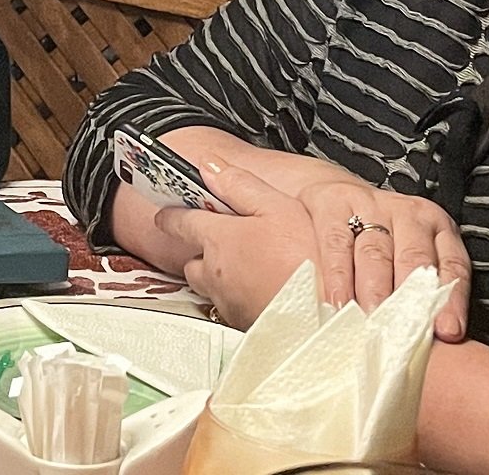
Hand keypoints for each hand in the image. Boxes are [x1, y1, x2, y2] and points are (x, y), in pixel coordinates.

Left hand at [152, 160, 316, 329]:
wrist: (323, 318)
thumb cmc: (304, 262)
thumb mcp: (278, 207)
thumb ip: (241, 185)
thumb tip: (210, 166)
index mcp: (220, 239)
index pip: (181, 222)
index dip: (171, 214)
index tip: (165, 213)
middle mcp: (215, 272)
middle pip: (191, 258)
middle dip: (198, 249)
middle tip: (217, 239)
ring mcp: (227, 301)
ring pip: (206, 285)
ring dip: (214, 274)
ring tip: (239, 265)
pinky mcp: (240, 323)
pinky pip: (226, 305)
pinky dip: (234, 296)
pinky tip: (257, 289)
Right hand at [296, 177, 468, 341]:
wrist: (334, 188)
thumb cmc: (382, 236)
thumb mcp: (410, 252)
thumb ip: (424, 290)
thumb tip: (437, 340)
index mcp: (436, 225)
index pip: (453, 263)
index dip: (451, 299)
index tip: (448, 332)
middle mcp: (407, 214)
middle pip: (413, 258)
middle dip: (411, 300)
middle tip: (406, 334)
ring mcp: (370, 206)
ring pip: (375, 252)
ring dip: (374, 292)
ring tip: (372, 323)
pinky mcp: (333, 206)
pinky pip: (337, 243)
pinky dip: (337, 276)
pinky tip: (338, 302)